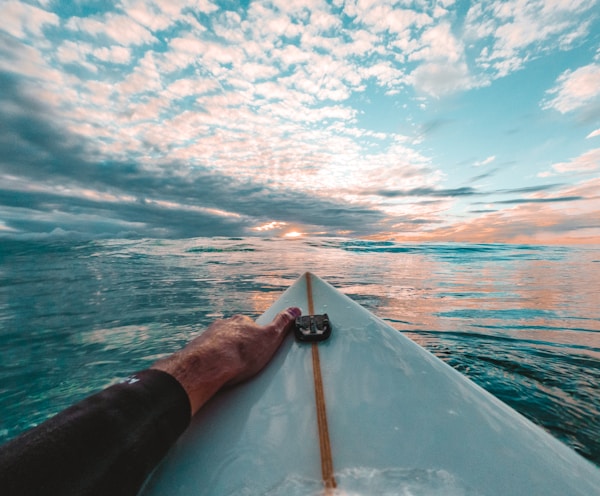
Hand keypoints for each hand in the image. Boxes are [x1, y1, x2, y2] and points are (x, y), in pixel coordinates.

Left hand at [151, 307, 300, 415]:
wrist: (209, 366)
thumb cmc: (239, 353)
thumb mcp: (270, 337)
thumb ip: (282, 323)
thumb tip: (294, 311)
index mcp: (240, 322)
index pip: (250, 325)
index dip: (255, 337)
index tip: (257, 348)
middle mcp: (223, 326)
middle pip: (233, 334)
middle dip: (239, 345)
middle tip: (245, 362)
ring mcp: (208, 338)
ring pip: (219, 344)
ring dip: (224, 353)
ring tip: (231, 370)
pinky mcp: (197, 351)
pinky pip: (207, 355)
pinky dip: (211, 362)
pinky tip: (217, 372)